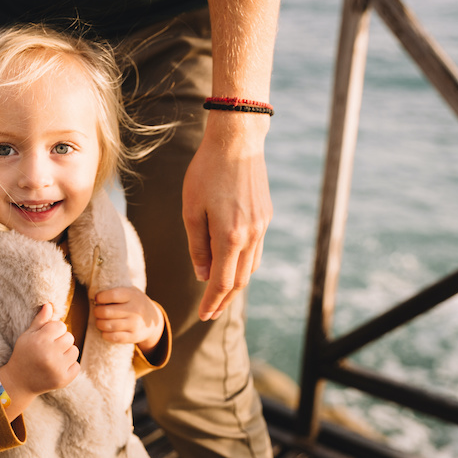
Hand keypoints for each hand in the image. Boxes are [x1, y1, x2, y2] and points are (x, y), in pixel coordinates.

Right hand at [2, 304, 79, 398]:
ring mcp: (57, 368)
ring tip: (54, 357)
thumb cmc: (23, 354)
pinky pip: (77, 365)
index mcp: (40, 341)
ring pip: (75, 350)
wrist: (19, 382)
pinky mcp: (63, 380)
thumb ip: (40, 320)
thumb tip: (49, 305)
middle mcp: (49, 354)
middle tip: (50, 348)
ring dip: (67, 353)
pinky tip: (57, 367)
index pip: (60, 326)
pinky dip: (70, 366)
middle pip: (69, 337)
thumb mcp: (28, 335)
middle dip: (61, 341)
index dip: (54, 330)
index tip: (46, 337)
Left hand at [93, 287, 163, 355]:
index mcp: (132, 295)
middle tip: (97, 311)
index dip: (100, 297)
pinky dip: (105, 334)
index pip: (112, 295)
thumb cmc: (134, 301)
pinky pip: (114, 337)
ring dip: (99, 323)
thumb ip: (115, 291)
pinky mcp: (134, 336)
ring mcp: (135, 324)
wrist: (152, 318)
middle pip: (106, 312)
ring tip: (100, 320)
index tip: (97, 298)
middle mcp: (135, 310)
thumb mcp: (130, 291)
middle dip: (97, 312)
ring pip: (108, 325)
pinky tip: (105, 330)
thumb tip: (94, 296)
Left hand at [182, 112, 271, 320]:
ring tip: (219, 292)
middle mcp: (250, 236)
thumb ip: (198, 245)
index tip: (204, 316)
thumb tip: (203, 275)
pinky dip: (243, 264)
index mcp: (229, 236)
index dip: (212, 302)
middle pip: (238, 281)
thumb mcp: (191, 209)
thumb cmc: (206, 172)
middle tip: (211, 312)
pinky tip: (232, 264)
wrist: (238, 141)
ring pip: (250, 267)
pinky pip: (256, 250)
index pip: (221, 282)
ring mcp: (262, 227)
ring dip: (235, 283)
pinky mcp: (266, 216)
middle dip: (224, 300)